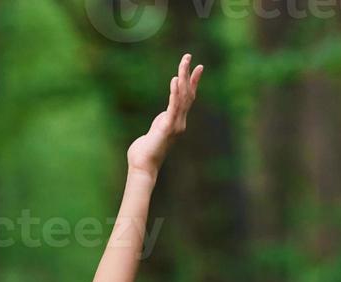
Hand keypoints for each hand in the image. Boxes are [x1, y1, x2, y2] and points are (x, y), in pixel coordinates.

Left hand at [126, 53, 202, 179]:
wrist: (142, 166)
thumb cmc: (142, 154)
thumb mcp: (152, 136)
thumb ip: (157, 128)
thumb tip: (155, 129)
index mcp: (175, 122)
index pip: (187, 99)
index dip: (193, 83)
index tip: (198, 68)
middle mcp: (179, 122)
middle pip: (187, 93)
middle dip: (189, 74)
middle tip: (188, 56)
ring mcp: (175, 124)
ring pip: (183, 96)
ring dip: (183, 77)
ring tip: (184, 61)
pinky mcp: (167, 127)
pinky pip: (173, 106)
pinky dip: (175, 92)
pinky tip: (175, 79)